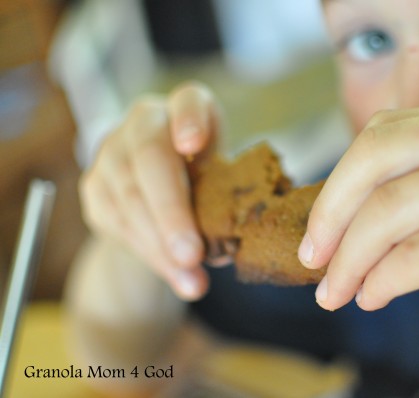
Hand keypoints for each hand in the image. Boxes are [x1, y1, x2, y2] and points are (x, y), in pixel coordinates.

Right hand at [80, 82, 218, 300]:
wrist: (158, 194)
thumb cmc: (205, 182)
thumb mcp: (223, 181)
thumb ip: (224, 202)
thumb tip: (227, 252)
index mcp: (188, 109)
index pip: (189, 101)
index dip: (190, 119)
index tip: (193, 144)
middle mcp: (145, 121)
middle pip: (150, 157)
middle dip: (171, 211)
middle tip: (192, 253)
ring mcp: (112, 151)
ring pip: (128, 196)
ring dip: (160, 245)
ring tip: (191, 280)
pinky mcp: (94, 186)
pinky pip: (115, 222)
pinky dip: (148, 255)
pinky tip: (175, 276)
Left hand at [300, 105, 418, 357]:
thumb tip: (345, 237)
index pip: (385, 133)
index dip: (340, 180)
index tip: (320, 227)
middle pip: (375, 155)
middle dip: (329, 211)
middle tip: (311, 256)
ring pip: (387, 213)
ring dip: (348, 260)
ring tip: (334, 294)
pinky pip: (413, 258)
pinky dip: (380, 281)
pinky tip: (372, 298)